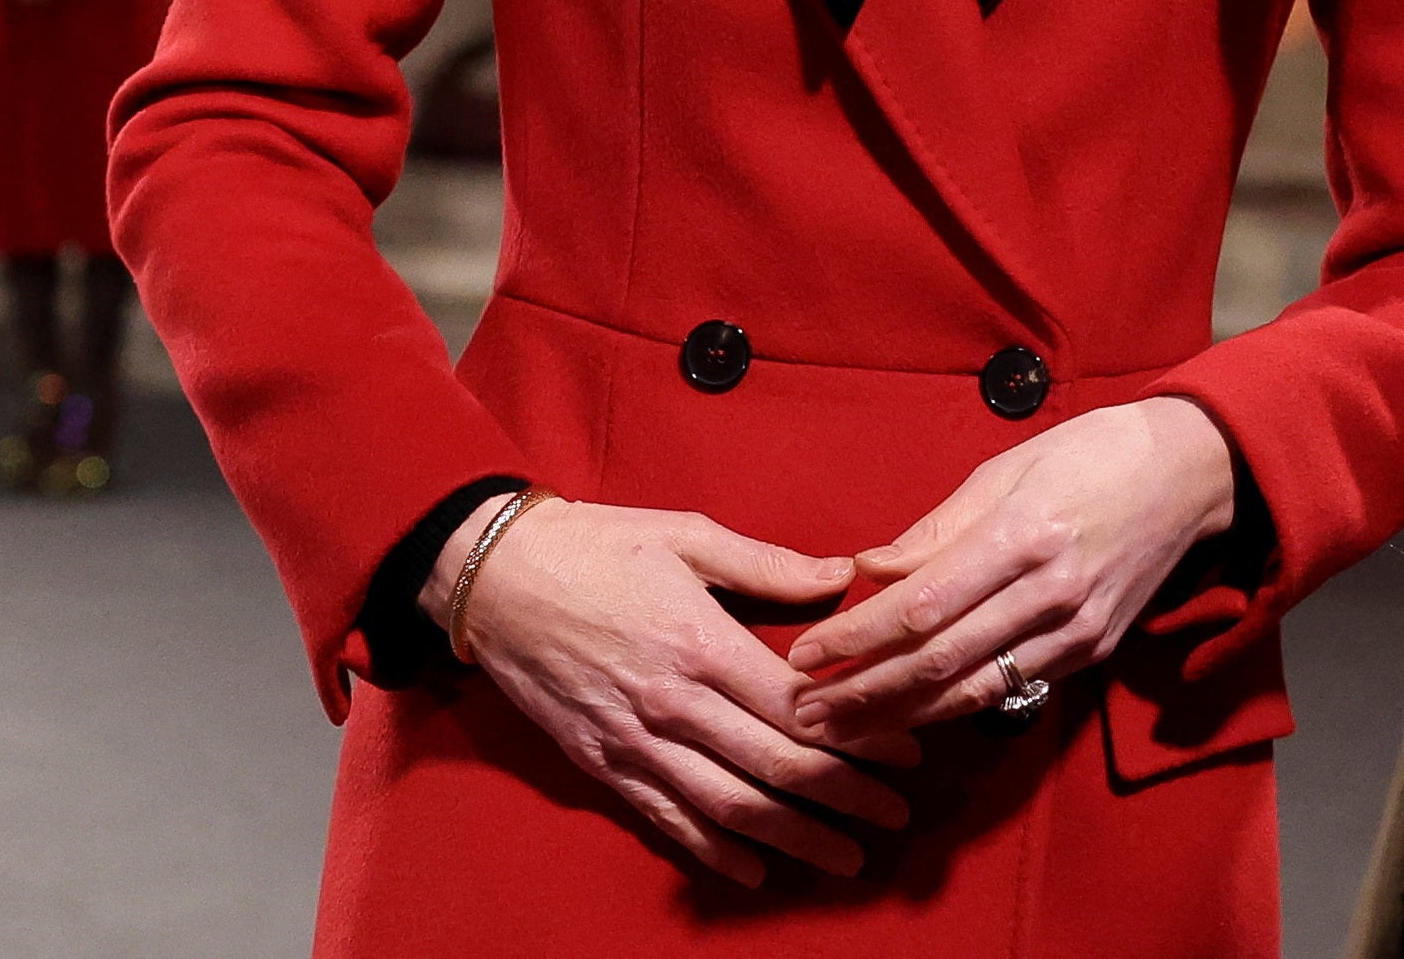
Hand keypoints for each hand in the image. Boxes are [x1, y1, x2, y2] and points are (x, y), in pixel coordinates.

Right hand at [429, 496, 921, 888]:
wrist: (494, 579)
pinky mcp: (601, 764)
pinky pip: (665, 819)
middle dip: (844, 798)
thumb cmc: (598, 547)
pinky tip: (754, 869)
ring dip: (791, 837)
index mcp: (703, 642)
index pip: (799, 706)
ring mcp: (634, 741)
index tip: (908, 753)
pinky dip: (711, 851)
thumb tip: (844, 576)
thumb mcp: (689, 535)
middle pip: (775, 766)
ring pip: (727, 806)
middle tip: (894, 818)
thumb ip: (771, 565)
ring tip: (844, 858)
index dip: (860, 735)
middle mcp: (672, 703)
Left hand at [789, 397, 1238, 739]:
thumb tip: (868, 569)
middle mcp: (1051, 592)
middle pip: (938, 662)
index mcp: (1023, 535)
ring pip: (973, 691)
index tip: (805, 653)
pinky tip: (911, 714)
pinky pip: (1011, 686)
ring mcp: (1076, 629)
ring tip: (840, 730)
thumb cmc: (1092, 454)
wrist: (1191, 474)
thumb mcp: (1008, 466)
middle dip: (863, 693)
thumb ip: (937, 528)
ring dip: (899, 716)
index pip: (921, 606)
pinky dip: (955, 706)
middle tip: (803, 712)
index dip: (856, 638)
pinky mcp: (1092, 651)